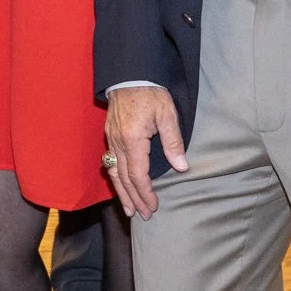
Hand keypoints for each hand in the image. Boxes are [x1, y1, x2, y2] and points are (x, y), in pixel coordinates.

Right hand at [103, 85, 186, 217]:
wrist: (129, 73)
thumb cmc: (151, 92)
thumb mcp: (167, 114)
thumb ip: (173, 141)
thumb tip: (181, 167)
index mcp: (133, 139)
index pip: (138, 175)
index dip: (146, 194)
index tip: (153, 207)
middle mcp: (118, 142)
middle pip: (125, 178)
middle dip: (133, 199)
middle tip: (142, 216)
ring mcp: (111, 139)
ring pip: (114, 173)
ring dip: (122, 193)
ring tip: (128, 210)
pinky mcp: (109, 134)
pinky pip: (111, 163)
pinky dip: (116, 179)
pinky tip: (120, 186)